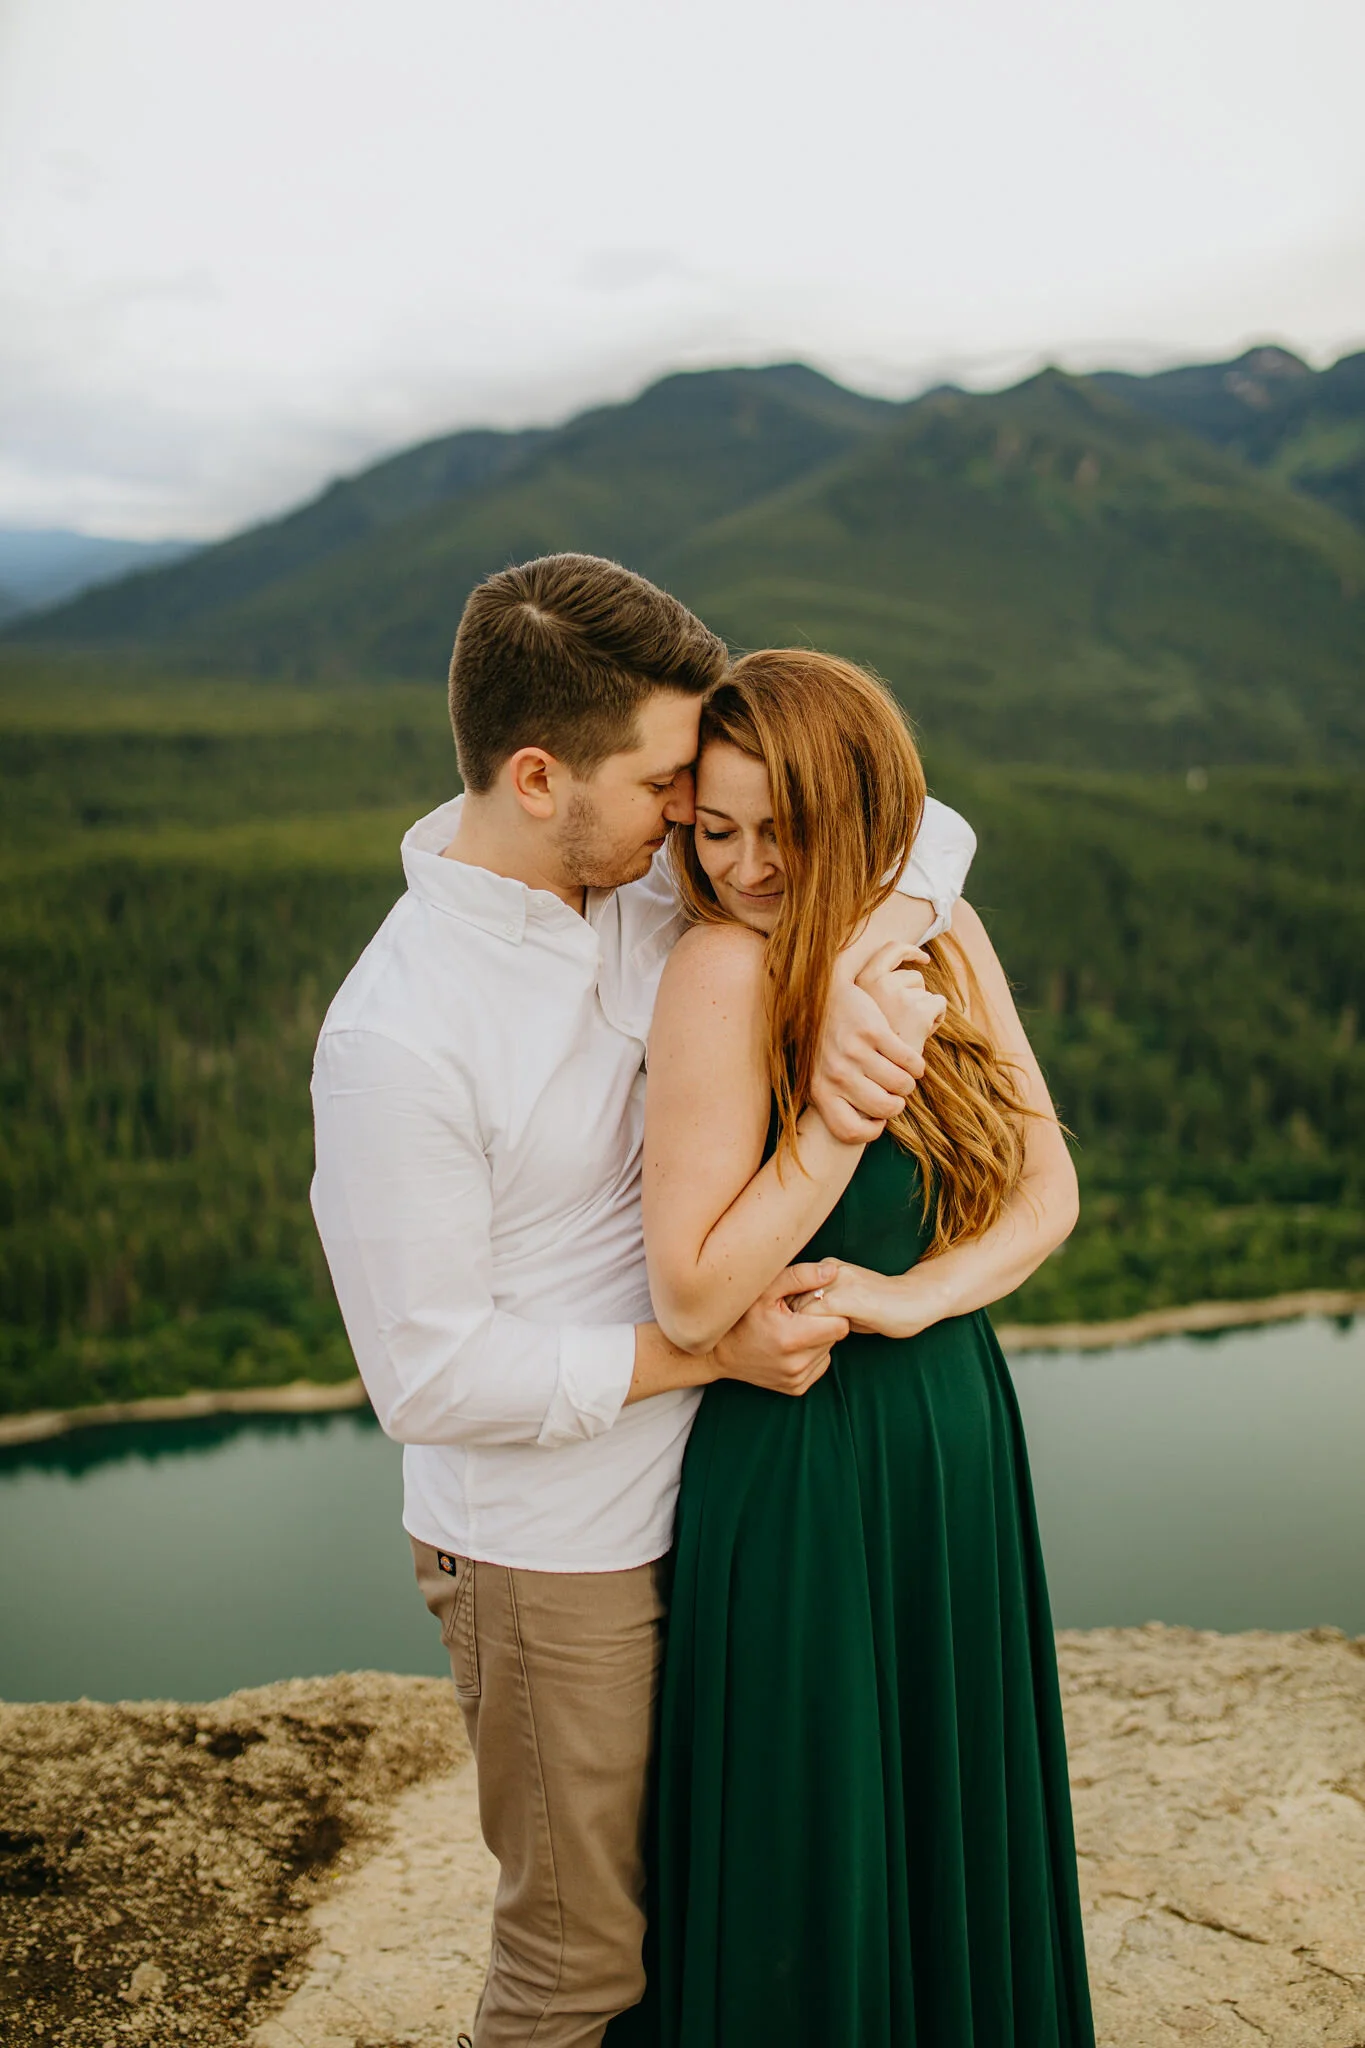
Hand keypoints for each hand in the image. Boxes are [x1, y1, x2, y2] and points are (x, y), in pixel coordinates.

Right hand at [712, 1263, 849, 1396]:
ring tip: (793, 1330)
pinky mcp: (796, 1388)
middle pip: (835, 1338)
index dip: (830, 1311)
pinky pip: (819, 1366)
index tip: (814, 1305)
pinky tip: (791, 1346)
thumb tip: (831, 1272)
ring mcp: (796, 1379)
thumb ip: (800, 1277)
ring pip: (827, 1351)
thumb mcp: (766, 1290)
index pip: (840, 1325)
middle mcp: (796, 1364)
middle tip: (800, 1315)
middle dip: (823, 1324)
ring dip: (817, 1339)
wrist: (719, 1353)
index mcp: (792, 1338)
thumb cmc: (741, 1317)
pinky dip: (810, 1354)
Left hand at [788, 1260, 901, 1337]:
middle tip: (790, 1343)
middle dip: (787, 1321)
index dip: (786, 1314)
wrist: (917, 1300)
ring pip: (798, 1308)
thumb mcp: (847, 1304)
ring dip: (796, 1329)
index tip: (786, 1332)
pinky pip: (813, 1317)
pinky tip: (817, 1345)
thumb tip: (796, 1323)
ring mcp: (835, 1282)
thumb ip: (823, 1308)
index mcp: (827, 1267)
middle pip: (789, 1297)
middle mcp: (828, 1269)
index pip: (790, 1289)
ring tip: (801, 1346)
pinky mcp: (844, 1298)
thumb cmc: (883, 1308)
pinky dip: (809, 1334)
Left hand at [812, 967, 926, 1146]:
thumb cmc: (824, 1042)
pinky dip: (917, 1065)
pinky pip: (908, 1061)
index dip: (871, 1132)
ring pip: (900, 1085)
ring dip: (909, 1084)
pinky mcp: (873, 1032)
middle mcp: (836, 1074)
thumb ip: (833, 1101)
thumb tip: (854, 1132)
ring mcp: (855, 1053)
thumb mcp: (817, 1074)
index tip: (878, 1121)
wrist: (820, 994)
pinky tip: (913, 1063)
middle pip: (883, 1108)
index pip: (849, 1131)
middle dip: (897, 1104)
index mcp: (820, 1090)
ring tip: (905, 1077)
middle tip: (896, 1095)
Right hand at [855, 941, 946, 1059]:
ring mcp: (897, 995)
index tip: (923, 959)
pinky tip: (921, 1034)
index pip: (889, 950)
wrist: (874, 1074)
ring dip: (923, 1010)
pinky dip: (936, 1018)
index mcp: (861, 982)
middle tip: (902, 1022)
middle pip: (913, 976)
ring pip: (926, 993)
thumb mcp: (864, 1014)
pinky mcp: (917, 1009)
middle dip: (915, 996)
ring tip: (908, 1031)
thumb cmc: (871, 1047)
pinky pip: (939, 1004)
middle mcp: (878, 984)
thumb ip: (876, 995)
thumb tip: (909, 969)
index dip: (909, 950)